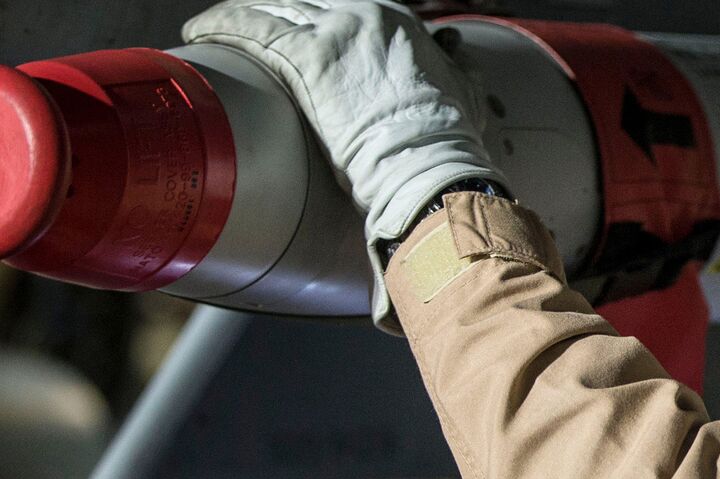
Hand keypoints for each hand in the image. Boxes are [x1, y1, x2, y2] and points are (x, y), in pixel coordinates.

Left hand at [183, 0, 503, 325]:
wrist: (432, 165)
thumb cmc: (447, 139)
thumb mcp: (463, 89)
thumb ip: (453, 66)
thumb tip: (455, 55)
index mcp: (396, 21)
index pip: (338, 6)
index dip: (310, 15)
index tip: (293, 24)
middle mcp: (364, 16)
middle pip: (301, 2)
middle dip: (273, 13)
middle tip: (246, 27)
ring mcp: (336, 34)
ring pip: (274, 8)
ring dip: (240, 17)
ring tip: (215, 27)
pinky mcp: (310, 57)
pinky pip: (251, 27)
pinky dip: (220, 24)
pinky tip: (199, 30)